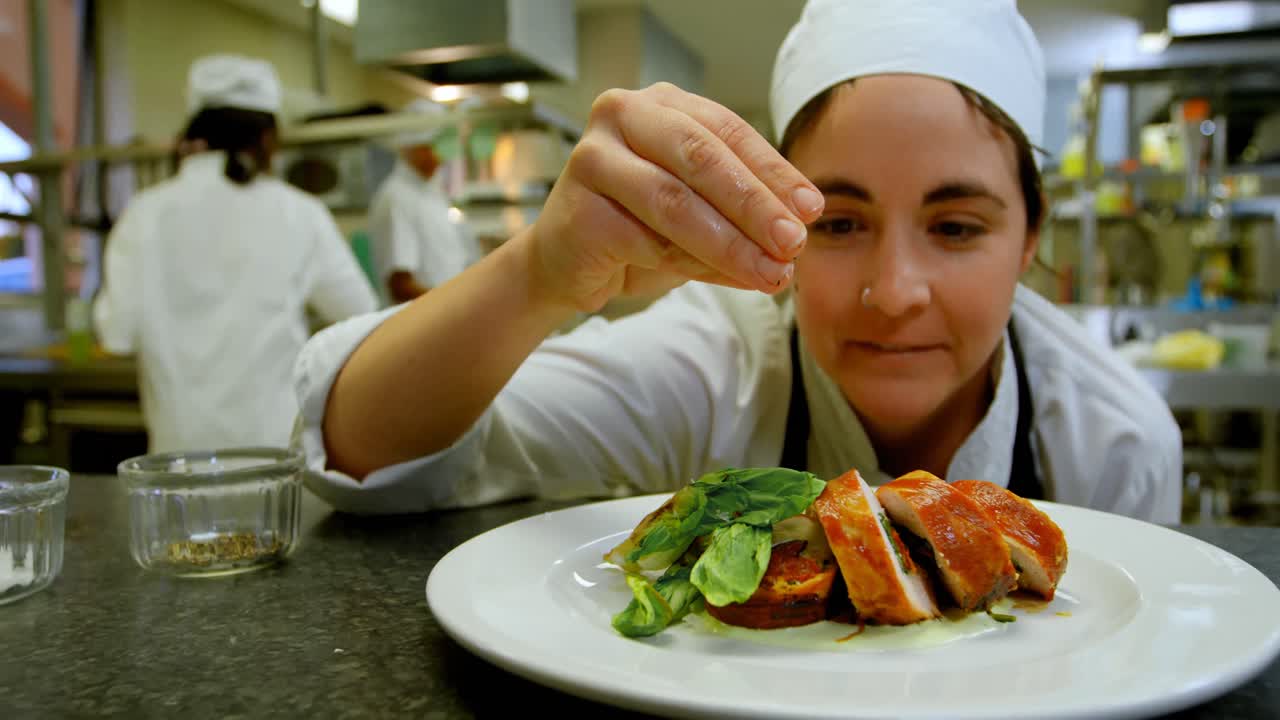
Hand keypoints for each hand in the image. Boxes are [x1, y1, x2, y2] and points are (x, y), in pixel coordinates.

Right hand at [526, 83, 824, 311]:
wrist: (567, 263)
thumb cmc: (637, 228)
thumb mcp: (701, 215)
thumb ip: (742, 217)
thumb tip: (795, 236)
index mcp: (662, 105)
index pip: (728, 131)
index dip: (774, 170)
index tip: (811, 209)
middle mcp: (623, 117)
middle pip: (702, 157)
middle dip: (755, 204)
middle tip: (794, 241)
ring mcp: (593, 159)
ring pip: (676, 202)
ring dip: (731, 243)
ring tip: (770, 272)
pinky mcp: (578, 209)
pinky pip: (646, 240)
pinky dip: (690, 265)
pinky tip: (724, 279)